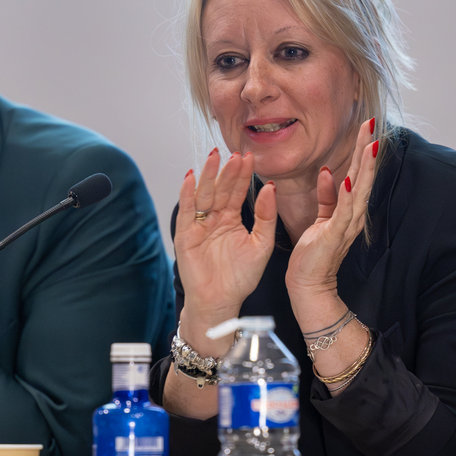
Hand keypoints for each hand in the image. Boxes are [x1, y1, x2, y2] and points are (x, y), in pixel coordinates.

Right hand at [173, 149, 276, 354]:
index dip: (243, 175)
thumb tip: (270, 188)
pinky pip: (186, 211)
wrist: (222, 302)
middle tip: (235, 152)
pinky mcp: (185, 235)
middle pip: (220, 189)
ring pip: (203, 195)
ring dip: (208, 175)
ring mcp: (198, 225)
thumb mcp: (261, 244)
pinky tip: (192, 177)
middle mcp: (214, 218)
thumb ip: (266, 217)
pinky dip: (188, 193)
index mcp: (231, 219)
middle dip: (227, 171)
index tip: (251, 157)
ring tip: (214, 157)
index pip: (237, 191)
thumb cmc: (240, 278)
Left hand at [284, 120, 377, 318]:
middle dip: (367, 149)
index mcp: (349, 208)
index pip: (357, 172)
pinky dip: (346, 196)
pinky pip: (342, 212)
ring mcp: (346, 224)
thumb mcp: (322, 218)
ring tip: (369, 145)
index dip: (362, 149)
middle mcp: (353, 214)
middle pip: (363, 176)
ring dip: (363, 167)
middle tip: (372, 123)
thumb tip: (327, 173)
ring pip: (358, 189)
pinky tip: (349, 180)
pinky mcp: (335, 235)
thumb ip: (327, 197)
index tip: (366, 126)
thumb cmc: (314, 253)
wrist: (310, 283)